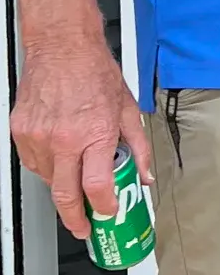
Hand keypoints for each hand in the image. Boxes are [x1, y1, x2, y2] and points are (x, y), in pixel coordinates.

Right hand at [11, 33, 150, 239]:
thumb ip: (138, 146)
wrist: (62, 48)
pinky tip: (61, 158)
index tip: (109, 212)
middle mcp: (63, 139)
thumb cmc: (95, 72)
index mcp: (94, 132)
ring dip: (63, 187)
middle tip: (85, 226)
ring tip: (77, 179)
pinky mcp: (20, 133)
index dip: (104, 206)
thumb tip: (144, 174)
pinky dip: (48, 168)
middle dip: (76, 218)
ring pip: (47, 180)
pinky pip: (34, 163)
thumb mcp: (128, 109)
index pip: (96, 186)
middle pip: (65, 195)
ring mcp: (38, 137)